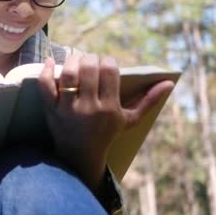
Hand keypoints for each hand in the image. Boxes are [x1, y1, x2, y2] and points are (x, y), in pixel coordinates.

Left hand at [37, 53, 173, 192]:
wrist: (81, 156)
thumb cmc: (108, 133)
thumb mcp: (130, 120)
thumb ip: (149, 100)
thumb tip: (169, 83)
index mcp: (110, 108)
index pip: (110, 70)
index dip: (108, 60)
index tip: (106, 62)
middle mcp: (89, 107)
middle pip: (89, 68)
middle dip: (90, 58)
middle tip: (90, 61)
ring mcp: (68, 109)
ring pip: (69, 74)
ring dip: (72, 61)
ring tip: (76, 60)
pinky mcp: (51, 110)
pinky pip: (45, 86)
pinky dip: (46, 71)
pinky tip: (50, 62)